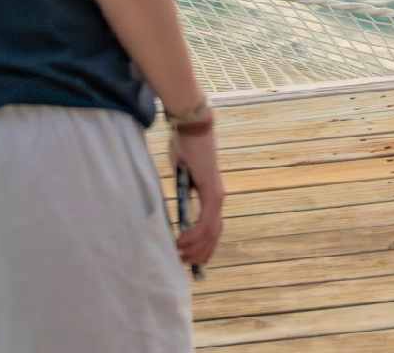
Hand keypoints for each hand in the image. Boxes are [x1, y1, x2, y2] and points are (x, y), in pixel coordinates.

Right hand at [170, 126, 225, 268]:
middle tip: (186, 264)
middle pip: (215, 233)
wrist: (191, 128)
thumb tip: (175, 208)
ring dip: (197, 247)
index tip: (192, 257)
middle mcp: (218, 197)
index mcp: (212, 194)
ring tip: (181, 256)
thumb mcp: (180, 177)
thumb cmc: (185, 148)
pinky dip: (195, 234)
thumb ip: (182, 194)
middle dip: (202, 252)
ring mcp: (217, 195)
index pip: (213, 226)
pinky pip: (206, 220)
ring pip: (212, 231)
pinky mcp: (211, 191)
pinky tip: (182, 242)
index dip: (204, 244)